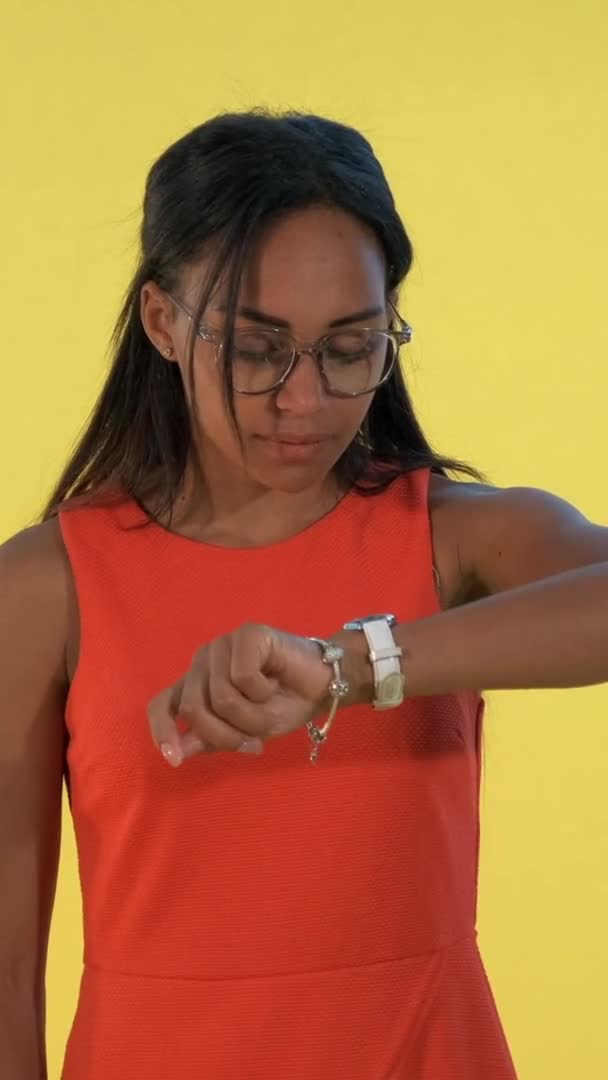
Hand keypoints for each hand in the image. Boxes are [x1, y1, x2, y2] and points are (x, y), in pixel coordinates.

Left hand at [147, 623, 336, 765]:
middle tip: (253, 741)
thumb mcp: (242, 733)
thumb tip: (175, 754)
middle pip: (194, 708)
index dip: (162, 731)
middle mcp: (203, 662)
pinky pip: (243, 677)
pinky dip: (262, 692)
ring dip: (251, 717)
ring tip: (269, 709)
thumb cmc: (282, 706)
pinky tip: (275, 682)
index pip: (161, 704)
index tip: (174, 759)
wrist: (322, 686)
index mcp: (196, 684)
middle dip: (227, 735)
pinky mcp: (246, 634)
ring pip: (221, 697)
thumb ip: (209, 740)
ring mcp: (222, 646)